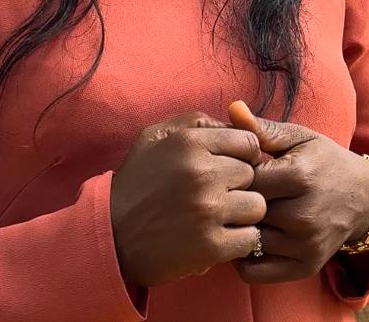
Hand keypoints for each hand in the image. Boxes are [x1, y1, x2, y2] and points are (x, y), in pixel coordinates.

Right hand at [110, 111, 267, 286]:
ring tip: (219, 217)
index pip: (249, 142)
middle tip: (218, 195)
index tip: (229, 169)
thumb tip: (236, 122)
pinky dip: (238, 240)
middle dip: (240, 185)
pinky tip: (218, 237)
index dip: (243, 156)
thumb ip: (195, 123)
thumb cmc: (136, 184)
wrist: (110, 236)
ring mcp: (208, 210)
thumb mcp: (154, 138)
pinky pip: (250, 238)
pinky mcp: (211, 246)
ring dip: (243, 214)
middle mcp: (202, 173)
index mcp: (190, 143)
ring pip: (257, 207)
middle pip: (255, 175)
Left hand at [225, 100, 368, 284]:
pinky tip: (246, 236)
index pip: (244, 178)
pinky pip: (254, 272)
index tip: (232, 169)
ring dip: (237, 228)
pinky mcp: (304, 267)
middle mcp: (303, 215)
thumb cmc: (323, 161)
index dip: (232, 173)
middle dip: (232, 201)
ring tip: (236, 213)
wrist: (362, 198)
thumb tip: (232, 108)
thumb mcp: (298, 138)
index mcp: (300, 176)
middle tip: (229, 193)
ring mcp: (304, 245)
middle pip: (244, 210)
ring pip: (246, 240)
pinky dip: (243, 257)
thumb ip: (262, 129)